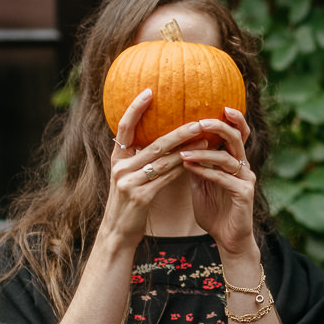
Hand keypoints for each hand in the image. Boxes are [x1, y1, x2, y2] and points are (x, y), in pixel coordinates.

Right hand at [99, 90, 211, 248]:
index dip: (135, 109)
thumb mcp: (129, 177)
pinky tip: (198, 162)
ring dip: (187, 150)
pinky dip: (183, 169)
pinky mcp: (140, 197)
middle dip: (178, 132)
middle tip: (199, 120)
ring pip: (164, 161)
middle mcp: (120, 167)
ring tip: (206, 139)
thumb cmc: (129, 202)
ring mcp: (129, 182)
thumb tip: (164, 138)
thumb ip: (140, 158)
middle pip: (154, 144)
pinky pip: (166, 179)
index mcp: (117, 158)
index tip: (149, 91)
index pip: (124, 127)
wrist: (118, 232)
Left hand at [180, 107, 257, 258]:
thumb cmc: (214, 210)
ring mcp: (246, 180)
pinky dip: (206, 171)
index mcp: (235, 161)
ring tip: (183, 151)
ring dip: (204, 153)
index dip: (233, 118)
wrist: (227, 238)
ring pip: (228, 158)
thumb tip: (178, 144)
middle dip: (219, 127)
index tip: (219, 105)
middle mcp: (244, 167)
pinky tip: (190, 167)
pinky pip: (224, 178)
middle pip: (237, 139)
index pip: (238, 134)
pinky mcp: (244, 194)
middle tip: (199, 121)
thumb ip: (196, 164)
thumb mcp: (201, 183)